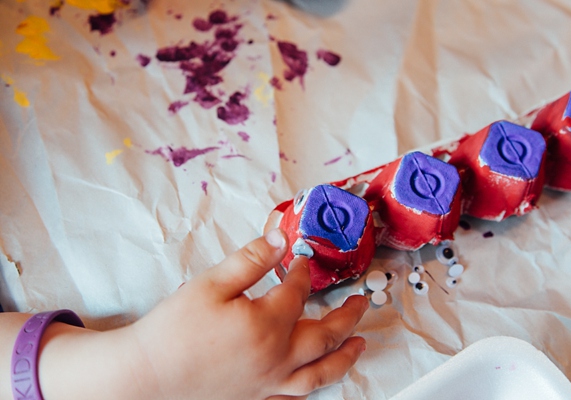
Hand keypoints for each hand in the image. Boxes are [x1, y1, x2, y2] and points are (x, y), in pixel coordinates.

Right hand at [129, 228, 368, 399]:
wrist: (148, 373)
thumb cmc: (175, 329)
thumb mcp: (211, 284)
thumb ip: (250, 260)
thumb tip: (280, 240)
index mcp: (266, 325)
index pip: (297, 292)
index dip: (302, 272)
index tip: (301, 260)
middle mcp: (276, 357)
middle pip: (326, 335)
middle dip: (348, 316)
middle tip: (361, 301)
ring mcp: (269, 382)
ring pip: (321, 373)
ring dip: (346, 356)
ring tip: (361, 344)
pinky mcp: (258, 397)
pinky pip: (297, 395)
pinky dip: (315, 385)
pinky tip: (318, 377)